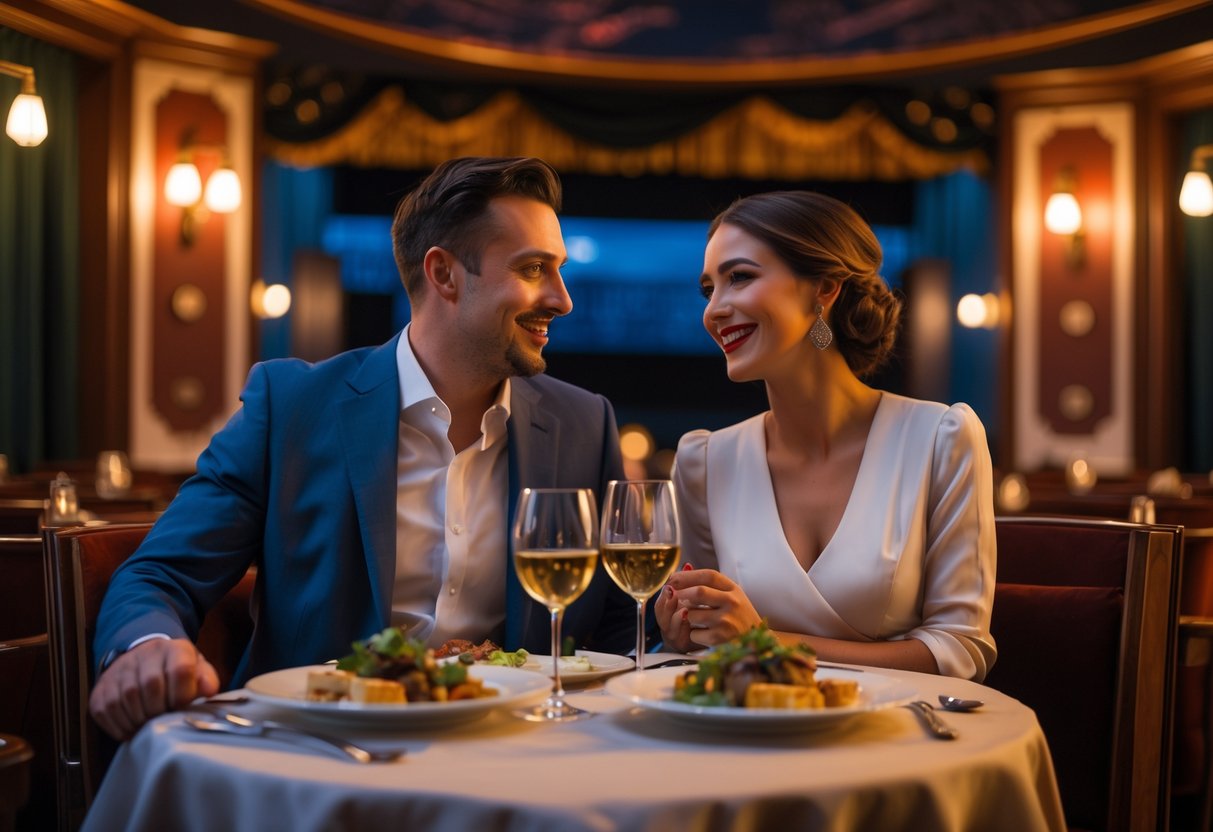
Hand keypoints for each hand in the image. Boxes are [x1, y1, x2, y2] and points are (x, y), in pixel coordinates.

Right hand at [89, 638, 218, 740]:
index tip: (182, 708)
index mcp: (174, 649)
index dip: (182, 695)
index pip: (179, 670)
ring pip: (126, 699)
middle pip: (150, 685)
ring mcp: (119, 670)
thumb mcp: (197, 669)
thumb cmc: (175, 669)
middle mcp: (144, 655)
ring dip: (139, 721)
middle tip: (164, 721)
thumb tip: (209, 691)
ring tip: (148, 727)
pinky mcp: (100, 688)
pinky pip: (105, 711)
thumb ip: (206, 680)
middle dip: (159, 710)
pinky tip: (131, 728)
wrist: (144, 658)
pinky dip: (119, 726)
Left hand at [655, 567, 762, 650]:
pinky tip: (702, 634)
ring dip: (686, 616)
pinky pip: (694, 633)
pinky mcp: (720, 638)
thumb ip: (710, 583)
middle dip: (681, 594)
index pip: (709, 575)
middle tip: (673, 597)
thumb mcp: (730, 595)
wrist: (755, 642)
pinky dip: (693, 634)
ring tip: (693, 618)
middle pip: (699, 592)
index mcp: (733, 589)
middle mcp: (732, 603)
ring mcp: (726, 621)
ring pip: (692, 614)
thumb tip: (683, 567)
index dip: (688, 575)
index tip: (673, 578)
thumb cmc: (738, 615)